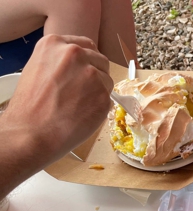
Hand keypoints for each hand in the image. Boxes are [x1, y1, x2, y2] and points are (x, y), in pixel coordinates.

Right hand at [4, 34, 112, 161]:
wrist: (32, 132)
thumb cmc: (31, 107)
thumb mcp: (39, 69)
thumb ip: (61, 62)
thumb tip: (82, 66)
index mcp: (55, 44)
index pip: (85, 46)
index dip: (87, 61)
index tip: (85, 71)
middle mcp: (75, 54)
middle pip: (100, 61)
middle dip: (96, 76)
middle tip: (82, 93)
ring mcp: (91, 74)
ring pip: (107, 80)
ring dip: (99, 92)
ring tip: (79, 105)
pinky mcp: (103, 94)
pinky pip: (109, 99)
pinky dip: (101, 107)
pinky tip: (83, 114)